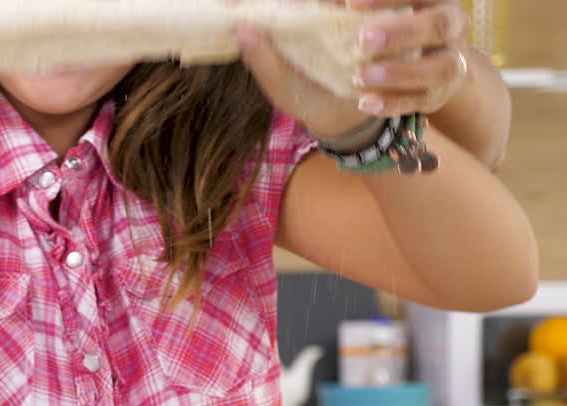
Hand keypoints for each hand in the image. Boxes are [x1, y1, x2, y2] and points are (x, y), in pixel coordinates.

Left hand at [237, 0, 470, 138]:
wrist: (348, 113)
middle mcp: (434, 23)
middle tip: (361, 43)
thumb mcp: (295, 63)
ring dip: (402, 71)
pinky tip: (365, 103)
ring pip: (444, 64)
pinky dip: (395, 103)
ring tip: (362, 78)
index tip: (347, 3)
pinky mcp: (435, 97)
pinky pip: (426, 100)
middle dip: (403, 30)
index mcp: (406, 2)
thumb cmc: (324, 71)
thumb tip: (244, 28)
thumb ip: (274, 47)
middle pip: (443, 19)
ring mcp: (442, 62)